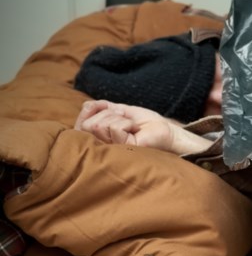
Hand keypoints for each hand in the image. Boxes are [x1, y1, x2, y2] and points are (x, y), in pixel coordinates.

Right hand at [74, 100, 210, 154]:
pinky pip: (115, 128)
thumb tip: (87, 105)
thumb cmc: (145, 123)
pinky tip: (135, 130)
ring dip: (120, 119)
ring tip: (132, 126)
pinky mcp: (122, 149)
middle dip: (109, 115)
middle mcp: (102, 146)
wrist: (166, 130)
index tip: (113, 111)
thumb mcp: (121, 110)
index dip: (91, 110)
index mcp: (99, 137)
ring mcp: (111, 150)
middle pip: (89, 124)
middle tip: (126, 121)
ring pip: (100, 125)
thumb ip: (102, 107)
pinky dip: (127, 123)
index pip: (81, 123)